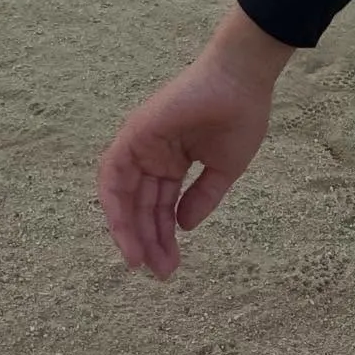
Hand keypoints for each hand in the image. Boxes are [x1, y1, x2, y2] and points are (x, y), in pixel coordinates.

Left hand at [98, 7, 292, 279]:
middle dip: (148, 240)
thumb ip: (201, 199)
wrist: (242, 82)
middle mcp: (153, 154)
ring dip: (130, 230)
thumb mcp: (223, 170)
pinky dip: (114, 203)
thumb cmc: (239, 118)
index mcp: (173, 161)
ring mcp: (141, 143)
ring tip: (143, 262)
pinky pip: (112, 172)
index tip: (170, 266)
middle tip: (158, 272)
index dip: (163, 237)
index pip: (160, 206)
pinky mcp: (134, 132)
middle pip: (142, 205)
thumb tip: (183, 228)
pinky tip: (127, 233)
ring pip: (125, 194)